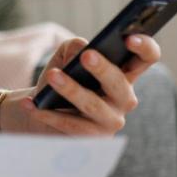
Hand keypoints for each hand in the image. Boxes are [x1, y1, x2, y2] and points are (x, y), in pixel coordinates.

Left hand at [9, 34, 160, 135]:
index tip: (129, 37)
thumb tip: (79, 51)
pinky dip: (47, 113)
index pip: (147, 57)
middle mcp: (124, 98)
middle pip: (119, 83)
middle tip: (86, 57)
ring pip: (93, 105)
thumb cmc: (62, 77)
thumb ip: (74, 47)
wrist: (43, 109)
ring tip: (52, 76)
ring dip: (71, 90)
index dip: (144, 47)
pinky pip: (71, 125)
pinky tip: (30, 103)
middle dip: (103, 69)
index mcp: (124, 73)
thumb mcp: (65, 57)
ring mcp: (111, 120)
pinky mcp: (92, 138)